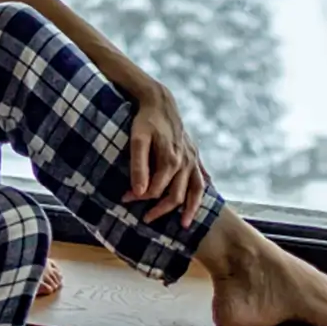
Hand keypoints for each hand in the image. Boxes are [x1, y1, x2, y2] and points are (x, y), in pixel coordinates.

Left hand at [124, 81, 210, 227]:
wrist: (160, 101)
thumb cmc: (145, 121)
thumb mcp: (137, 141)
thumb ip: (138, 167)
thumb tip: (138, 192)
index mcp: (171, 161)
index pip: (157, 190)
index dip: (141, 198)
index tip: (125, 199)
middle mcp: (185, 162)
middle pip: (177, 195)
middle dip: (161, 210)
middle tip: (146, 220)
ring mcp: (192, 158)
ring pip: (196, 189)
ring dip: (191, 208)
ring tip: (184, 224)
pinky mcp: (194, 153)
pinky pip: (201, 176)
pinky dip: (201, 189)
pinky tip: (200, 197)